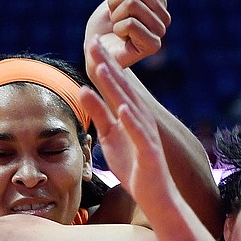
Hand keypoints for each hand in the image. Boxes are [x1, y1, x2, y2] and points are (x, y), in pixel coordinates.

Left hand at [80, 38, 172, 210]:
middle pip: (123, 89)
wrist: (156, 198)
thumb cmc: (134, 168)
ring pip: (131, 107)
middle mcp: (140, 121)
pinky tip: (123, 109)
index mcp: (129, 116)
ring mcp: (146, 137)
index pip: (116, 86)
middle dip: (109, 66)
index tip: (92, 43)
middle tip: (95, 42)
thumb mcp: (109, 137)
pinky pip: (140, 136)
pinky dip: (132, 122)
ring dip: (118, 88)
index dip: (104, 64)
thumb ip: (99, 114)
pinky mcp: (150, 154)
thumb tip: (83, 90)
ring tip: (105, 68)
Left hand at [84, 0, 170, 76]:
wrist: (97, 48)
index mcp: (160, 3)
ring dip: (116, 15)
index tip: (120, 3)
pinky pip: (131, 24)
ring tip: (118, 27)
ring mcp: (160, 32)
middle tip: (116, 18)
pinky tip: (121, 38)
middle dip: (117, 1)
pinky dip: (118, 28)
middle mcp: (164, 18)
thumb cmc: (107, 23)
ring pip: (132, 3)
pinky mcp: (153, 46)